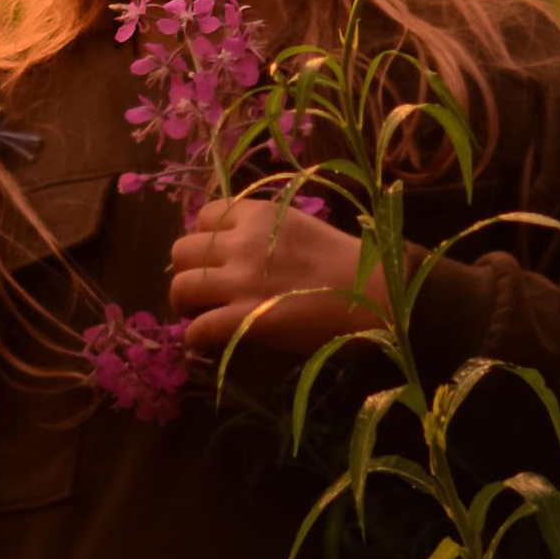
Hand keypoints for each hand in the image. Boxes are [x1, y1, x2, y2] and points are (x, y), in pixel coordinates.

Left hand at [169, 188, 373, 356]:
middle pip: (182, 251)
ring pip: (180, 288)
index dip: (205, 238)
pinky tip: (204, 343)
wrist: (379, 296)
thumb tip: (242, 251)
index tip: (216, 257)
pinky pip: (197, 329)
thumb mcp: (303, 227)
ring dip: (184, 304)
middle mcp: (242, 243)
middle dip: (187, 271)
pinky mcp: (244, 320)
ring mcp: (240, 282)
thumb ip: (268, 233)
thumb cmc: (353, 264)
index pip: (205, 216)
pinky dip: (195, 338)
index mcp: (259, 215)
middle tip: (203, 290)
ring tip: (198, 314)